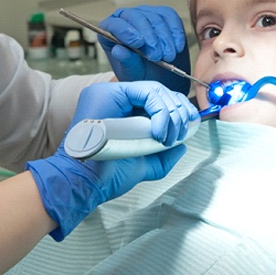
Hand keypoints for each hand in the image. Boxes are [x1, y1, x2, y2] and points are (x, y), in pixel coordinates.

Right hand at [27, 81, 197, 240]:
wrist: (86, 184)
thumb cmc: (107, 176)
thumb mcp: (143, 165)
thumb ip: (163, 156)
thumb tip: (182, 146)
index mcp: (123, 110)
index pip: (157, 100)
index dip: (177, 110)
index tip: (189, 127)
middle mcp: (116, 98)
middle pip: (159, 91)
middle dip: (179, 111)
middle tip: (181, 133)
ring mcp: (111, 93)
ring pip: (155, 90)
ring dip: (171, 113)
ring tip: (168, 137)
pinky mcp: (109, 93)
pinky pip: (146, 92)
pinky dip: (160, 111)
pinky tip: (158, 133)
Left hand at [98, 5, 190, 94]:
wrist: (160, 75)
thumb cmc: (141, 73)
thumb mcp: (132, 73)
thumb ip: (126, 61)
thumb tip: (118, 50)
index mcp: (111, 31)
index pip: (114, 25)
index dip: (126, 32)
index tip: (138, 44)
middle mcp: (127, 18)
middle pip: (136, 18)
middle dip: (149, 37)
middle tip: (157, 56)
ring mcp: (146, 14)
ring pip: (155, 18)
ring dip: (164, 38)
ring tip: (169, 56)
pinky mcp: (164, 15)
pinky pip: (171, 17)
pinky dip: (176, 32)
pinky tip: (177, 46)